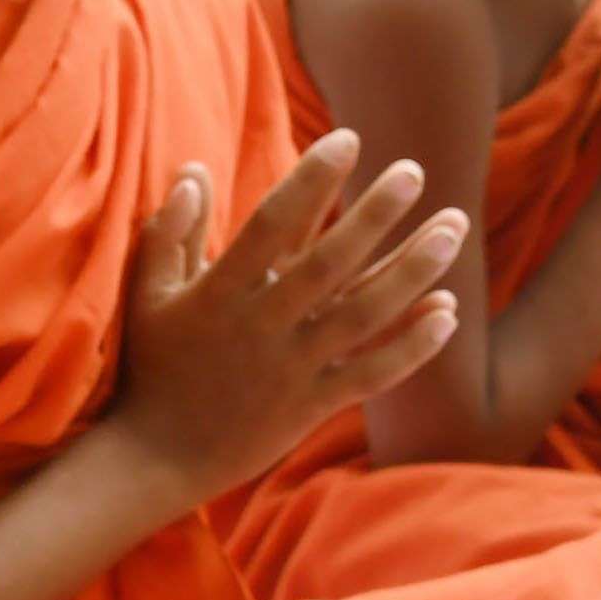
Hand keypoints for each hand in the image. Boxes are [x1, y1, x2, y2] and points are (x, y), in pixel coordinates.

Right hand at [102, 133, 465, 507]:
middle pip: (330, 264)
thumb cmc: (152, 368)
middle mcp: (261, 327)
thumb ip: (170, 231)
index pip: (271, 225)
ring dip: (413, 270)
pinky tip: (448, 311)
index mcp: (219, 293)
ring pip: (364, 315)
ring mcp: (291, 369)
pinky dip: (413, 346)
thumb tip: (193, 169)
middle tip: (414, 171)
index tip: (347, 139)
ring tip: (453, 227)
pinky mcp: (311, 406)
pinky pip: (372, 374)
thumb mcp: (147, 295)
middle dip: (375, 215)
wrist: (157, 459)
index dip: (311, 181)